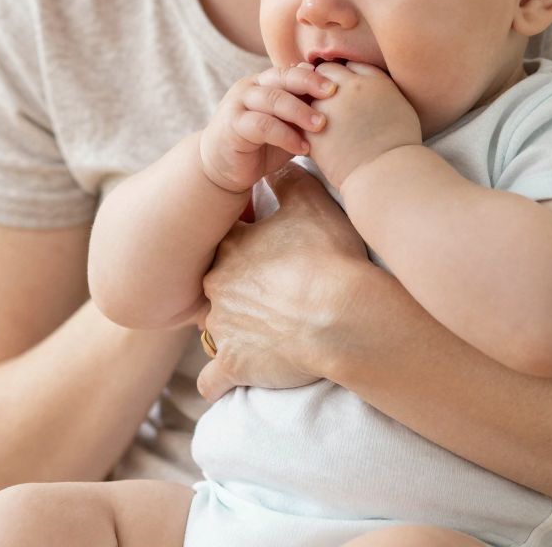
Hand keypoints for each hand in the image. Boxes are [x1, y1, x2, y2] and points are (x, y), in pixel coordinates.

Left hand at [196, 163, 374, 402]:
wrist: (341, 314)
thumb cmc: (328, 257)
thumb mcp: (312, 204)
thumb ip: (290, 181)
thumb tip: (278, 170)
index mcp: (231, 247)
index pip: (225, 239)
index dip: (247, 242)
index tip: (268, 250)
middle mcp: (216, 286)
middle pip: (217, 284)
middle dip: (237, 288)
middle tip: (271, 293)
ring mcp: (221, 329)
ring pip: (213, 329)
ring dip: (232, 330)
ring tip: (264, 333)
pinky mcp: (233, 366)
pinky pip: (210, 382)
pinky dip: (219, 379)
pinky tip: (233, 376)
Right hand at [198, 64, 335, 193]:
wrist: (223, 169)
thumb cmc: (260, 146)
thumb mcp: (287, 126)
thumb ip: (304, 111)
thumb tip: (336, 99)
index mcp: (265, 83)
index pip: (292, 71)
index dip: (316, 76)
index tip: (341, 84)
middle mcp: (251, 87)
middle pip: (282, 77)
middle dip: (309, 83)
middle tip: (333, 93)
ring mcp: (239, 104)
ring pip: (272, 99)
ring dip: (299, 111)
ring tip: (322, 125)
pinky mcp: (232, 126)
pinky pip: (262, 125)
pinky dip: (285, 135)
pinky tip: (303, 147)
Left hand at [306, 62, 422, 188]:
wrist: (386, 172)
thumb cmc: (400, 145)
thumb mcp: (402, 108)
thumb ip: (384, 91)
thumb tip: (373, 89)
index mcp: (375, 81)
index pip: (352, 64)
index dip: (346, 72)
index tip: (342, 83)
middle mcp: (351, 87)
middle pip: (326, 70)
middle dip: (321, 79)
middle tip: (321, 93)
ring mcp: (330, 106)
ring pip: (309, 91)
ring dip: (309, 98)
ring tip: (310, 111)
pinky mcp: (314, 127)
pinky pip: (300, 116)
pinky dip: (301, 119)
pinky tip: (305, 128)